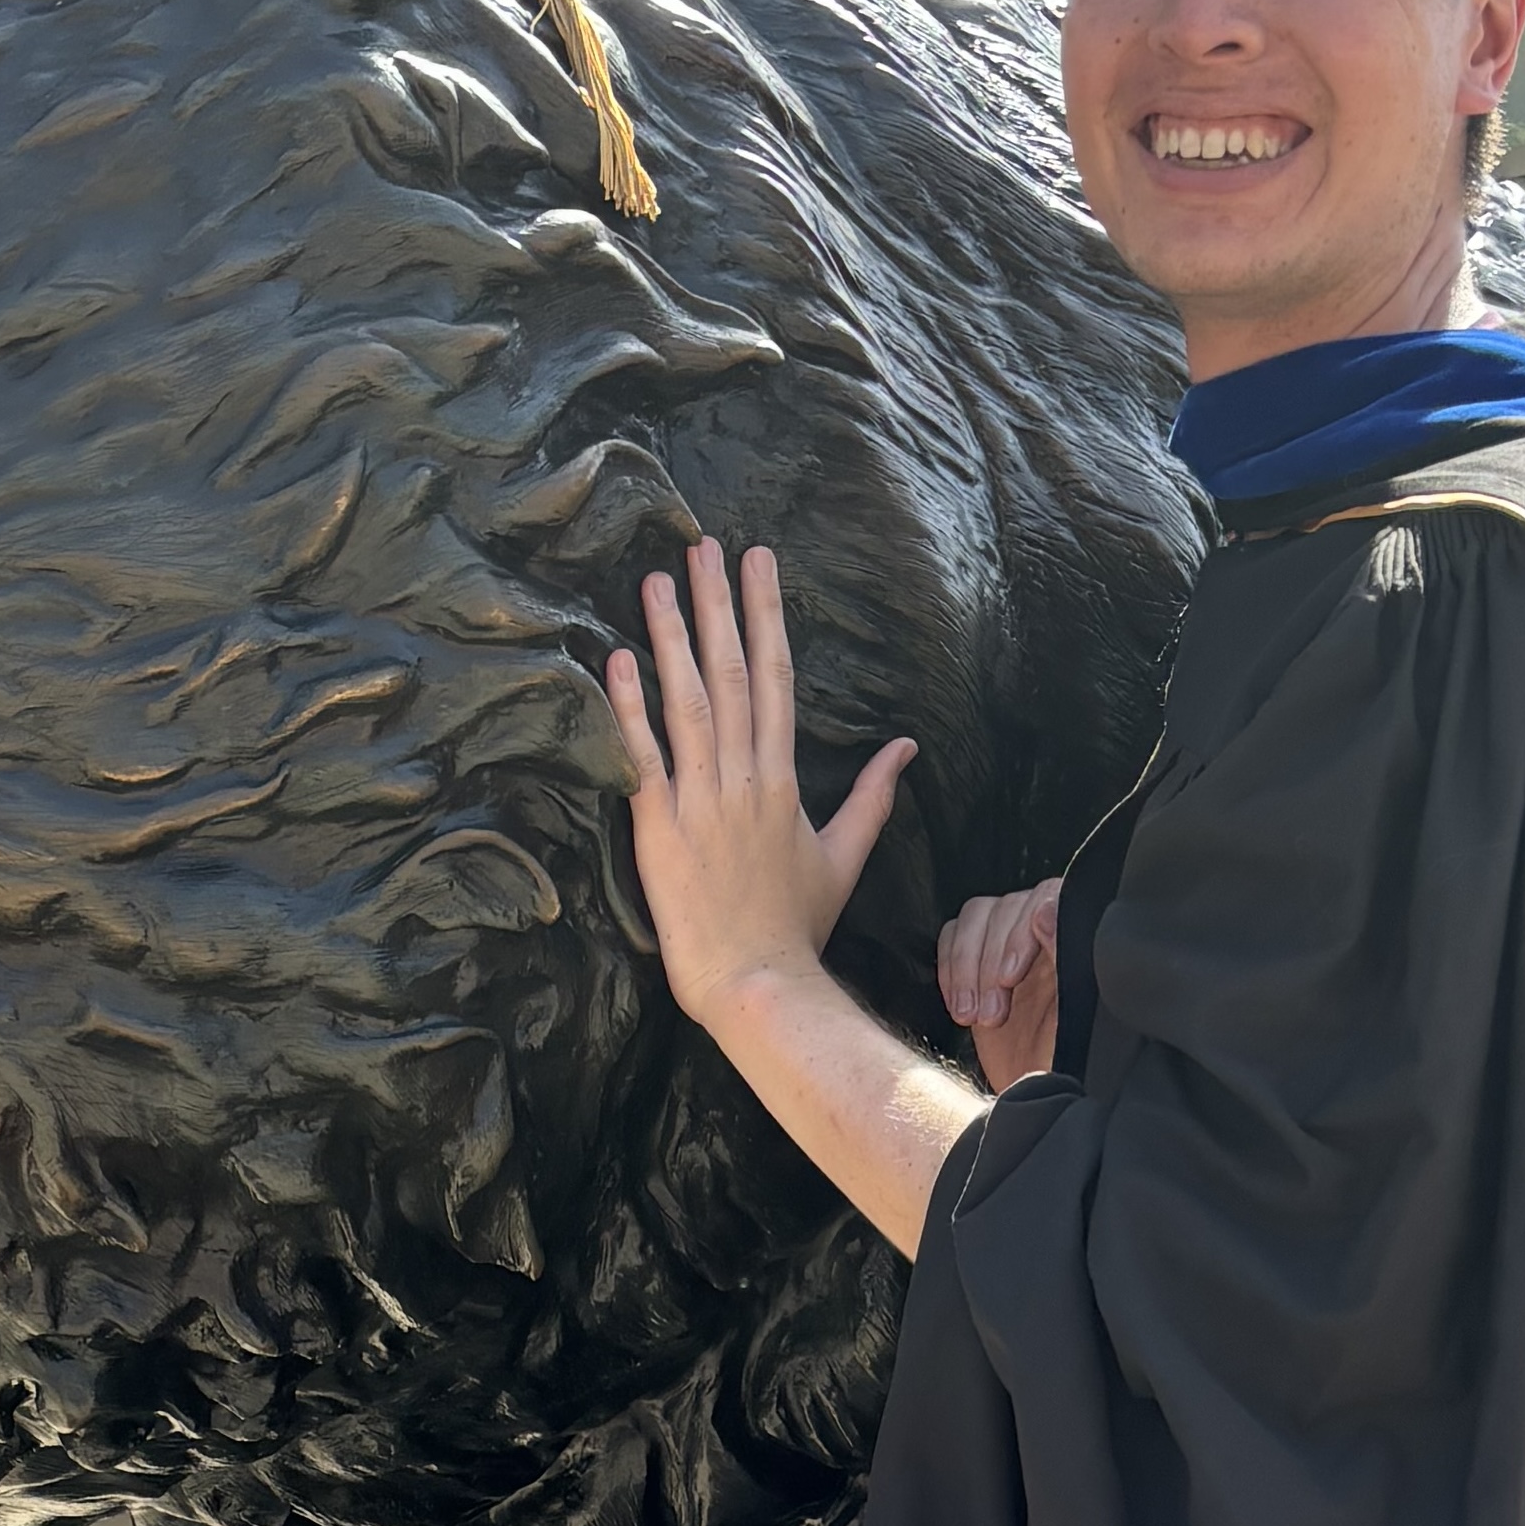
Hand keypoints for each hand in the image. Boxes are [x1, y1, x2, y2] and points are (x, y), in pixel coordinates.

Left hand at [602, 539, 917, 1031]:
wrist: (758, 981)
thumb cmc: (796, 926)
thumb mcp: (843, 856)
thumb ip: (873, 796)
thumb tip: (906, 746)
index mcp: (783, 778)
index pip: (778, 677)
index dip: (766, 614)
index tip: (758, 561)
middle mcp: (743, 776)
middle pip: (734, 672)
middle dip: (718, 604)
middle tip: (704, 544)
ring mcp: (701, 799)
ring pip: (688, 700)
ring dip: (672, 636)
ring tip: (657, 579)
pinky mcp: (660, 825)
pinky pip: (644, 755)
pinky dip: (631, 705)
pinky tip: (618, 657)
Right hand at [938, 879, 1062, 1091]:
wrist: (1037, 1096)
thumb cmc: (1064, 1062)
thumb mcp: (1072, 1019)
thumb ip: (1063, 958)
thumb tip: (1046, 911)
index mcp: (1075, 938)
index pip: (1046, 898)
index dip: (1020, 932)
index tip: (1011, 977)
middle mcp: (1043, 931)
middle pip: (1004, 908)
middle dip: (988, 963)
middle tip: (992, 1016)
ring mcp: (1009, 943)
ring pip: (975, 917)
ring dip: (966, 967)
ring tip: (974, 1017)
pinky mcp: (978, 959)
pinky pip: (952, 937)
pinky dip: (949, 971)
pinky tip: (960, 1008)